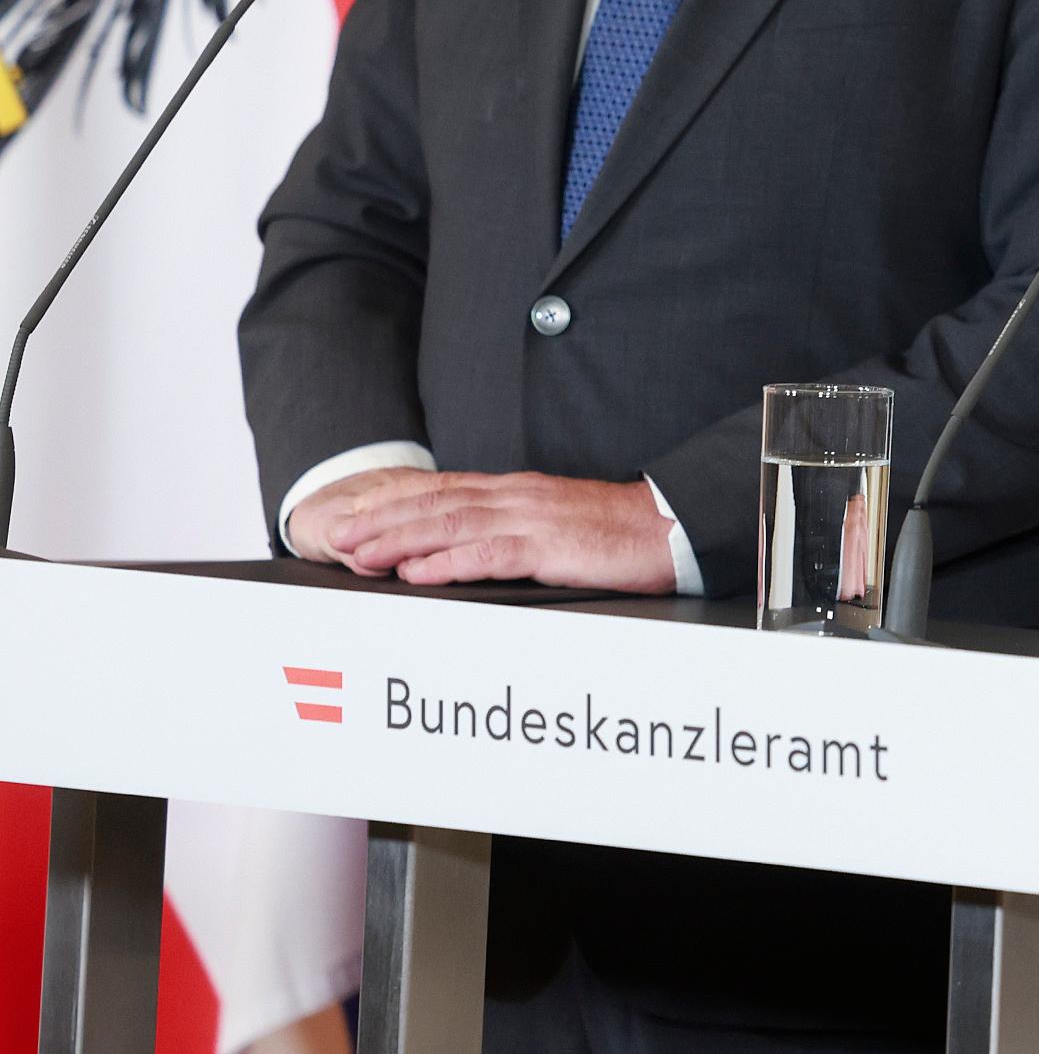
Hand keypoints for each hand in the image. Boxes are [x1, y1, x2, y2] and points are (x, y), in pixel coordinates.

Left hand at [309, 470, 679, 591]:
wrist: (672, 528)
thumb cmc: (619, 533)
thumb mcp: (558, 521)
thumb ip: (514, 529)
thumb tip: (468, 546)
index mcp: (519, 491)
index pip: (444, 491)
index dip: (395, 503)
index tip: (356, 517)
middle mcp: (518, 498)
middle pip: (436, 504)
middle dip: (383, 521)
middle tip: (340, 538)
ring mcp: (534, 519)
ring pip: (452, 525)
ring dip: (400, 542)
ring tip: (361, 557)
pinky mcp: (552, 546)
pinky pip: (490, 554)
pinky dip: (448, 562)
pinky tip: (418, 574)